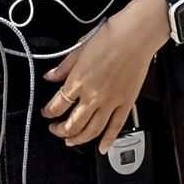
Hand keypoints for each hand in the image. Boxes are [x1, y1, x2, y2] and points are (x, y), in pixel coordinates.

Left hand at [41, 0, 170, 153]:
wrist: (137, 35)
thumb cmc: (110, 36)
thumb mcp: (79, 48)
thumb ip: (63, 67)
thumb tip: (50, 77)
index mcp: (78, 81)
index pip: (57, 105)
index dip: (48, 112)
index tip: (46, 113)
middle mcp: (93, 96)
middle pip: (72, 123)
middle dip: (60, 131)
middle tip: (56, 130)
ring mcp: (111, 102)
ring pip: (92, 130)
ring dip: (79, 139)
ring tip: (72, 141)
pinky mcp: (127, 103)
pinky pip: (116, 127)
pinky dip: (108, 140)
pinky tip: (102, 148)